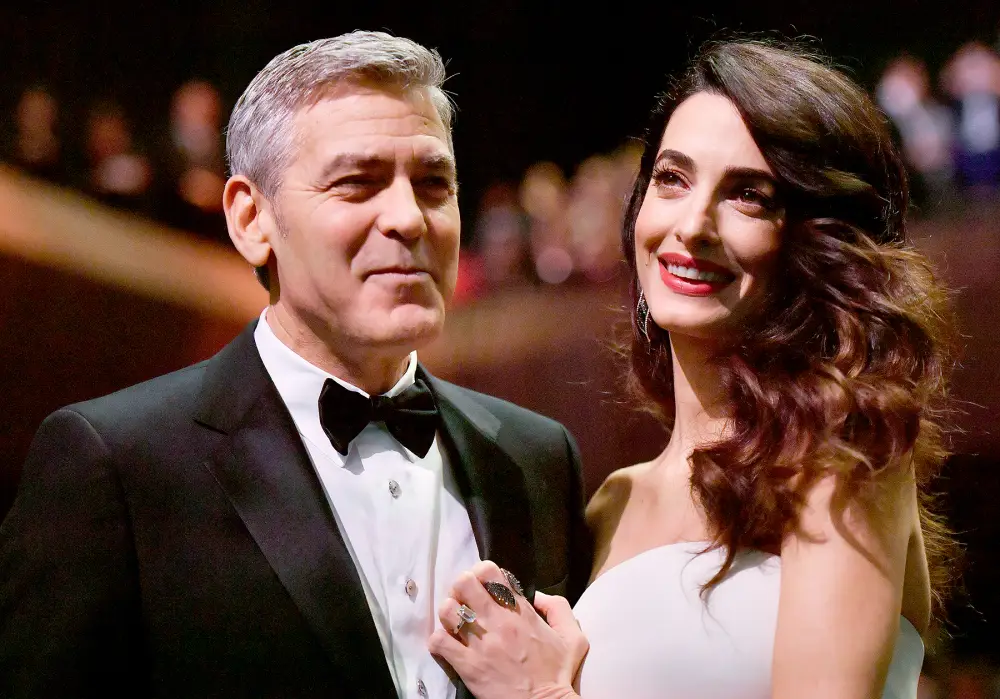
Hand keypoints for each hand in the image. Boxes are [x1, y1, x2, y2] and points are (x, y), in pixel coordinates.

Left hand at [428, 560, 587, 698]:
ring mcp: (480, 644)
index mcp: (520, 611)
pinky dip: (439, 641)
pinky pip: (439, 642)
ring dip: (449, 614)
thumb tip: (538, 595)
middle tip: (465, 601)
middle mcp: (497, 622)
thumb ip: (558, 608)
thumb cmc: (558, 674)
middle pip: (463, 583)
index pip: (489, 572)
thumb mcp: (573, 637)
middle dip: (461, 589)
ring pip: (447, 610)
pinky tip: (449, 645)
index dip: (481, 573)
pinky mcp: (468, 666)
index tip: (482, 585)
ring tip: (456, 623)